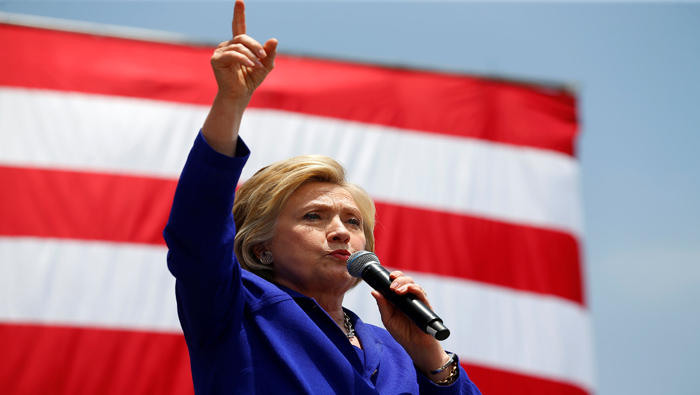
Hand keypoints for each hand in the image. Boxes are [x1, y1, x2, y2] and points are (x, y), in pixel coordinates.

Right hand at [202, 0, 276, 155]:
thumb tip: (273, 39)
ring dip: (251, 55)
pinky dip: (244, 58)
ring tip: (258, 66)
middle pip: (242, 37)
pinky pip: (232, 53)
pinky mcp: (216, 59)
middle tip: (263, 57)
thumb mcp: (265, 65)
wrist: (240, 95)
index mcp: (238, 45)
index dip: (239, 14)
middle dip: (255, 46)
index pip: (238, 26)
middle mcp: (227, 45)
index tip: (239, 1)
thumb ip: (269, 53)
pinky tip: (251, 65)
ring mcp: (220, 51)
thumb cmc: (251, 80)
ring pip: (238, 45)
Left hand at [372, 271, 452, 380]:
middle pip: (405, 280)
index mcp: (397, 299)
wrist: (415, 345)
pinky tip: (408, 290)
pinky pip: (421, 293)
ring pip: (413, 283)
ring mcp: (417, 300)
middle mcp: (408, 297)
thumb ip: (382, 305)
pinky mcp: (425, 305)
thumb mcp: (388, 319)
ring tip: (397, 291)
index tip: (388, 277)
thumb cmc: (401, 332)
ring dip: (404, 283)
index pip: (396, 282)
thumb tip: (374, 291)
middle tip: (391, 287)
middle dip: (398, 279)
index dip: (393, 276)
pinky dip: (414, 289)